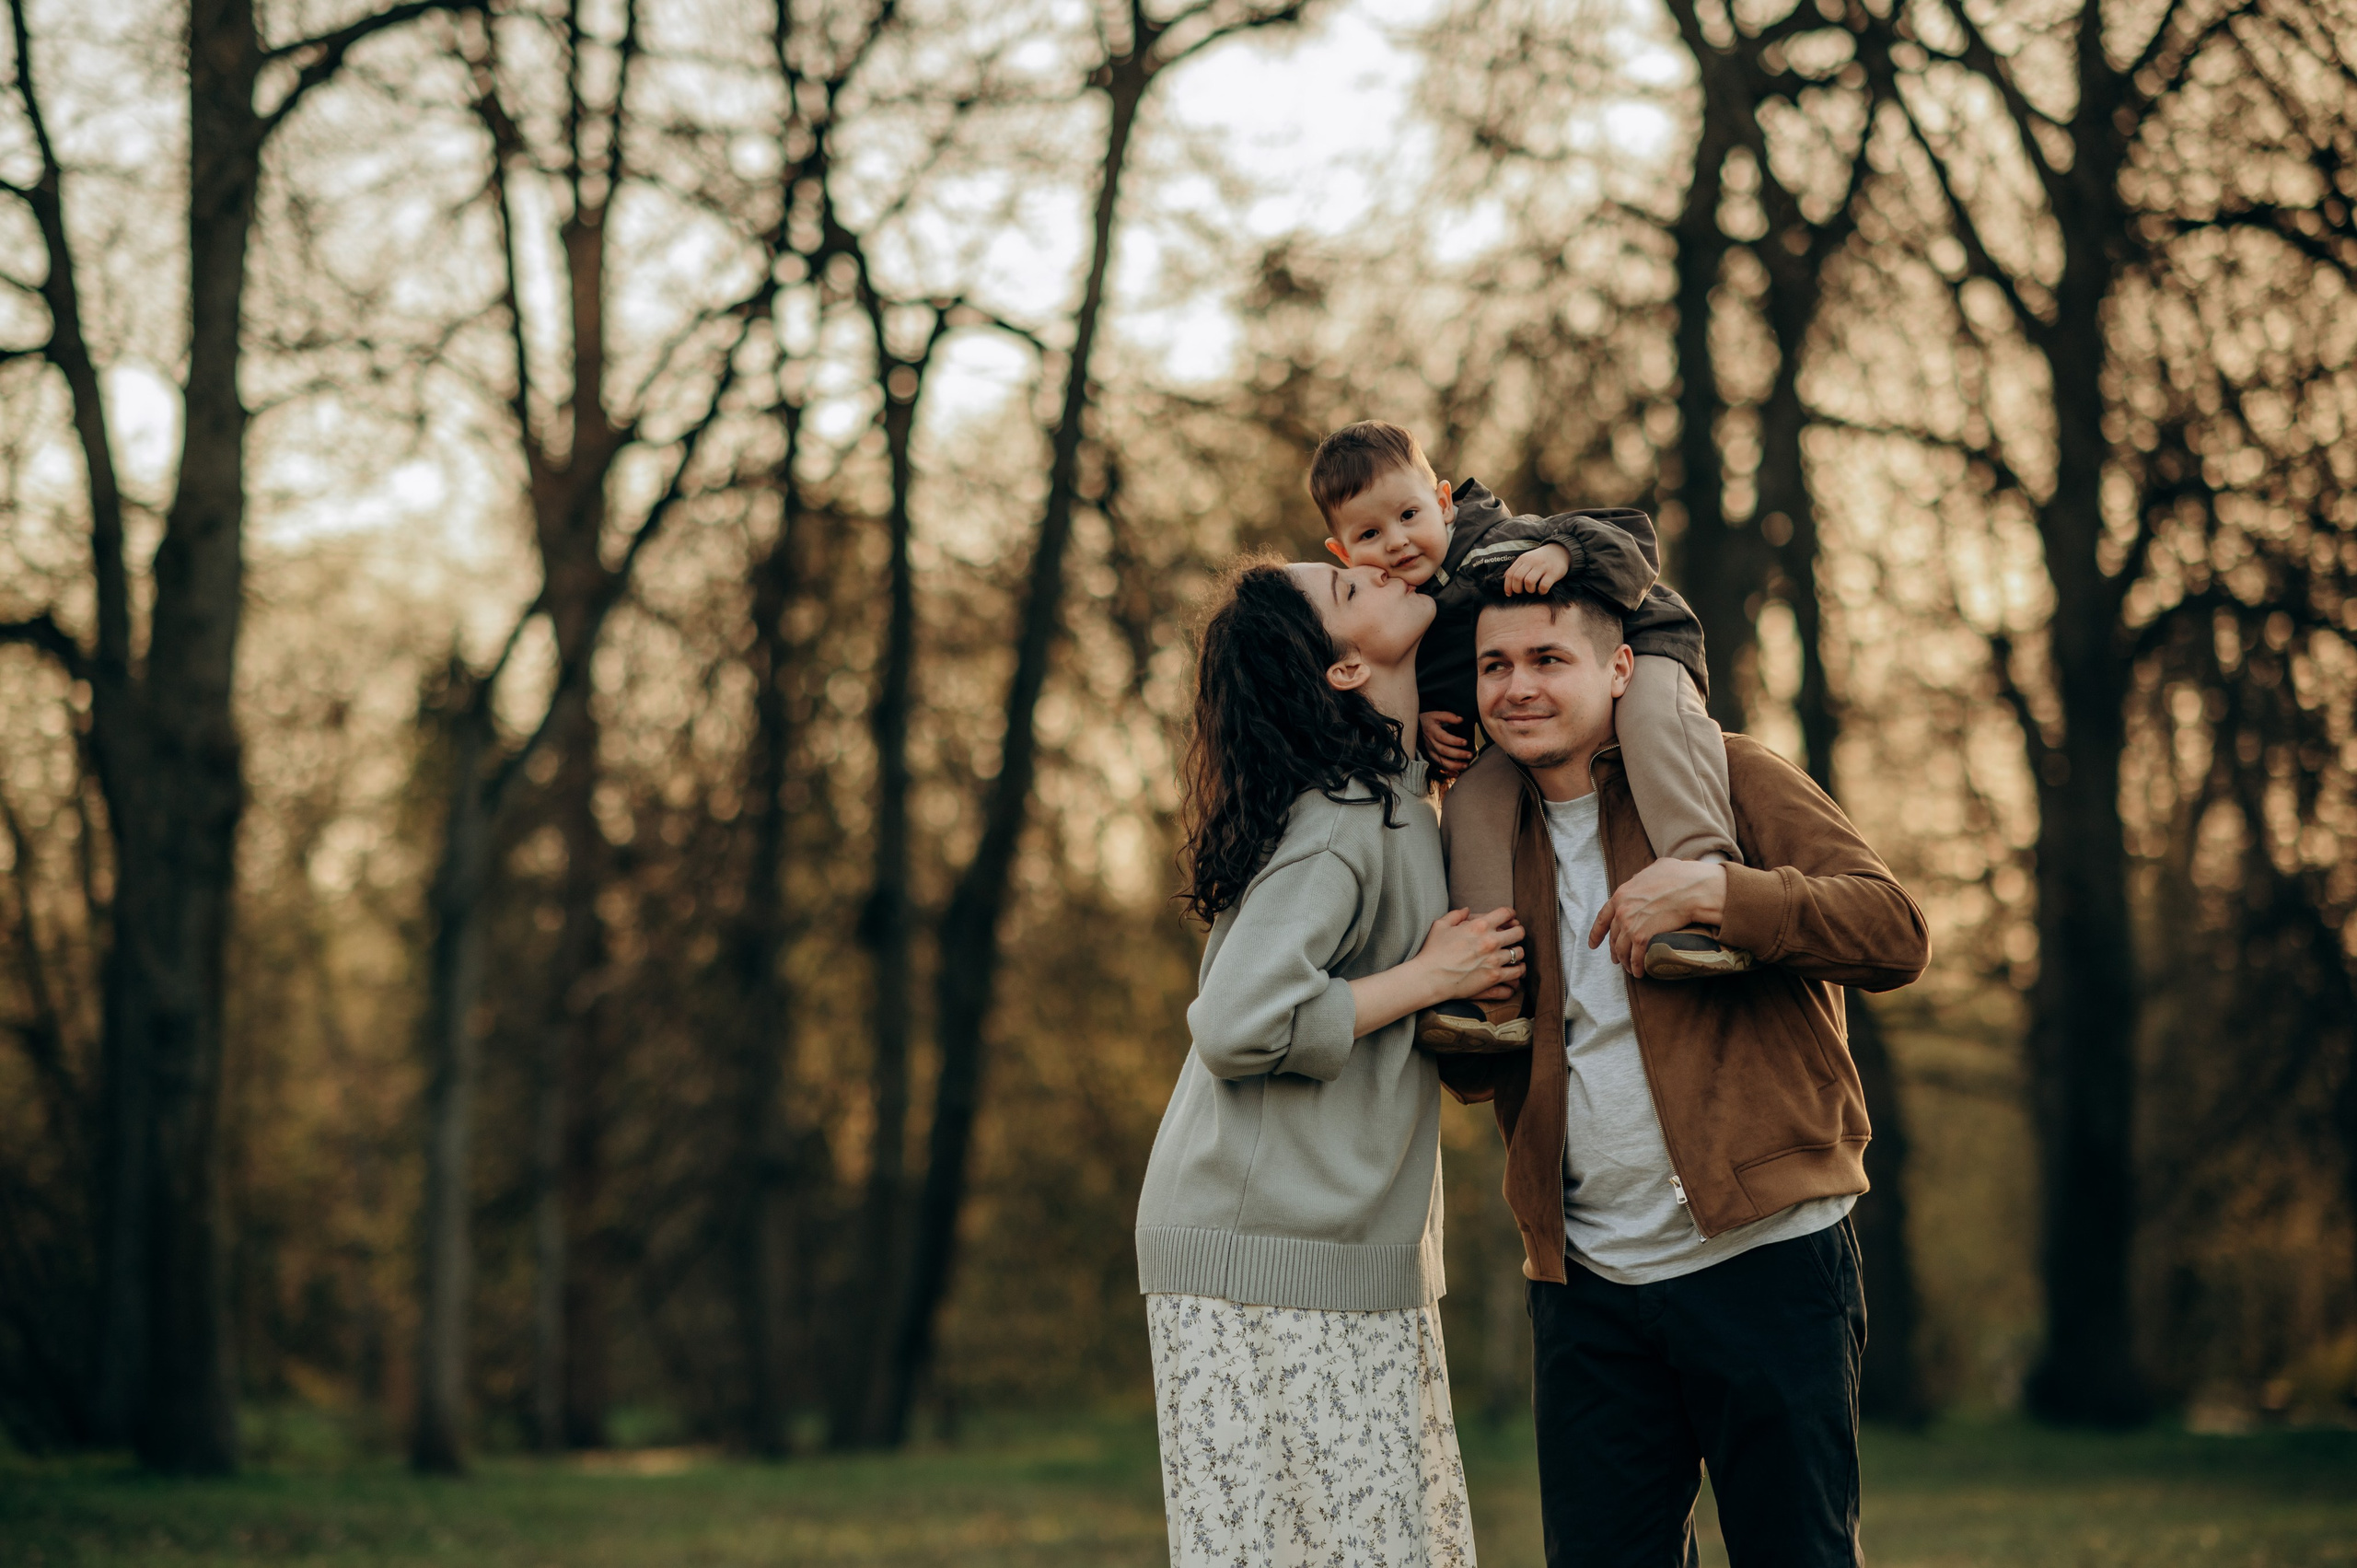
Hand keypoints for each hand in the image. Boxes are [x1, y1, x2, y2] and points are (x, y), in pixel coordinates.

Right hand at [1418, 711, 1473, 776]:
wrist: (1413, 728)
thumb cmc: (1427, 721)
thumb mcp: (1435, 714)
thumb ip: (1448, 716)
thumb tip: (1460, 719)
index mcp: (1432, 731)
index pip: (1444, 738)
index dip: (1455, 741)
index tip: (1465, 742)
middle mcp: (1430, 743)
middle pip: (1444, 751)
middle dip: (1458, 754)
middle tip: (1470, 755)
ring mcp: (1430, 751)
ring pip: (1441, 761)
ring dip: (1454, 765)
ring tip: (1466, 765)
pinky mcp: (1430, 756)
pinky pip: (1439, 765)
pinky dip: (1448, 770)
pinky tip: (1457, 773)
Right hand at [1418, 906, 1526, 1002]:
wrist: (1429, 977)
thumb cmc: (1432, 951)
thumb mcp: (1440, 925)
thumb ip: (1455, 915)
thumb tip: (1467, 910)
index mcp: (1479, 925)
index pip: (1506, 913)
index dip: (1510, 914)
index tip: (1510, 919)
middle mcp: (1490, 941)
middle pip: (1519, 933)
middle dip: (1517, 933)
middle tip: (1513, 937)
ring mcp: (1494, 960)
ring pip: (1520, 953)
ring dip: (1517, 953)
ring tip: (1514, 955)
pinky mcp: (1494, 977)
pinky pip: (1516, 973)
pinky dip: (1518, 971)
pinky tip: (1514, 970)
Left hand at [1503, 541, 1572, 595]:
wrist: (1560, 551)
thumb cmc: (1540, 559)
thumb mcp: (1527, 559)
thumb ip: (1517, 567)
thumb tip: (1505, 578)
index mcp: (1523, 559)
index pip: (1510, 574)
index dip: (1507, 586)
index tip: (1509, 593)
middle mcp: (1532, 562)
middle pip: (1518, 578)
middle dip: (1517, 589)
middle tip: (1522, 592)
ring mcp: (1543, 566)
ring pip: (1529, 582)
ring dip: (1529, 590)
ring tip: (1533, 590)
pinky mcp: (1553, 572)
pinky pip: (1543, 585)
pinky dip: (1541, 591)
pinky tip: (1542, 590)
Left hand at [1588, 860, 1727, 977]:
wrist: (1692, 889)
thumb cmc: (1679, 876)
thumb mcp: (1653, 870)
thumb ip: (1642, 879)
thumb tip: (1641, 881)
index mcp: (1621, 895)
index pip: (1603, 918)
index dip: (1596, 933)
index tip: (1593, 944)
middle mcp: (1621, 911)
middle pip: (1613, 936)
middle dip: (1613, 950)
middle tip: (1616, 958)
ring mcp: (1630, 925)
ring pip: (1621, 949)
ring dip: (1625, 961)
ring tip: (1629, 968)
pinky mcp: (1642, 937)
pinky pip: (1635, 957)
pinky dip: (1636, 967)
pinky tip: (1639, 972)